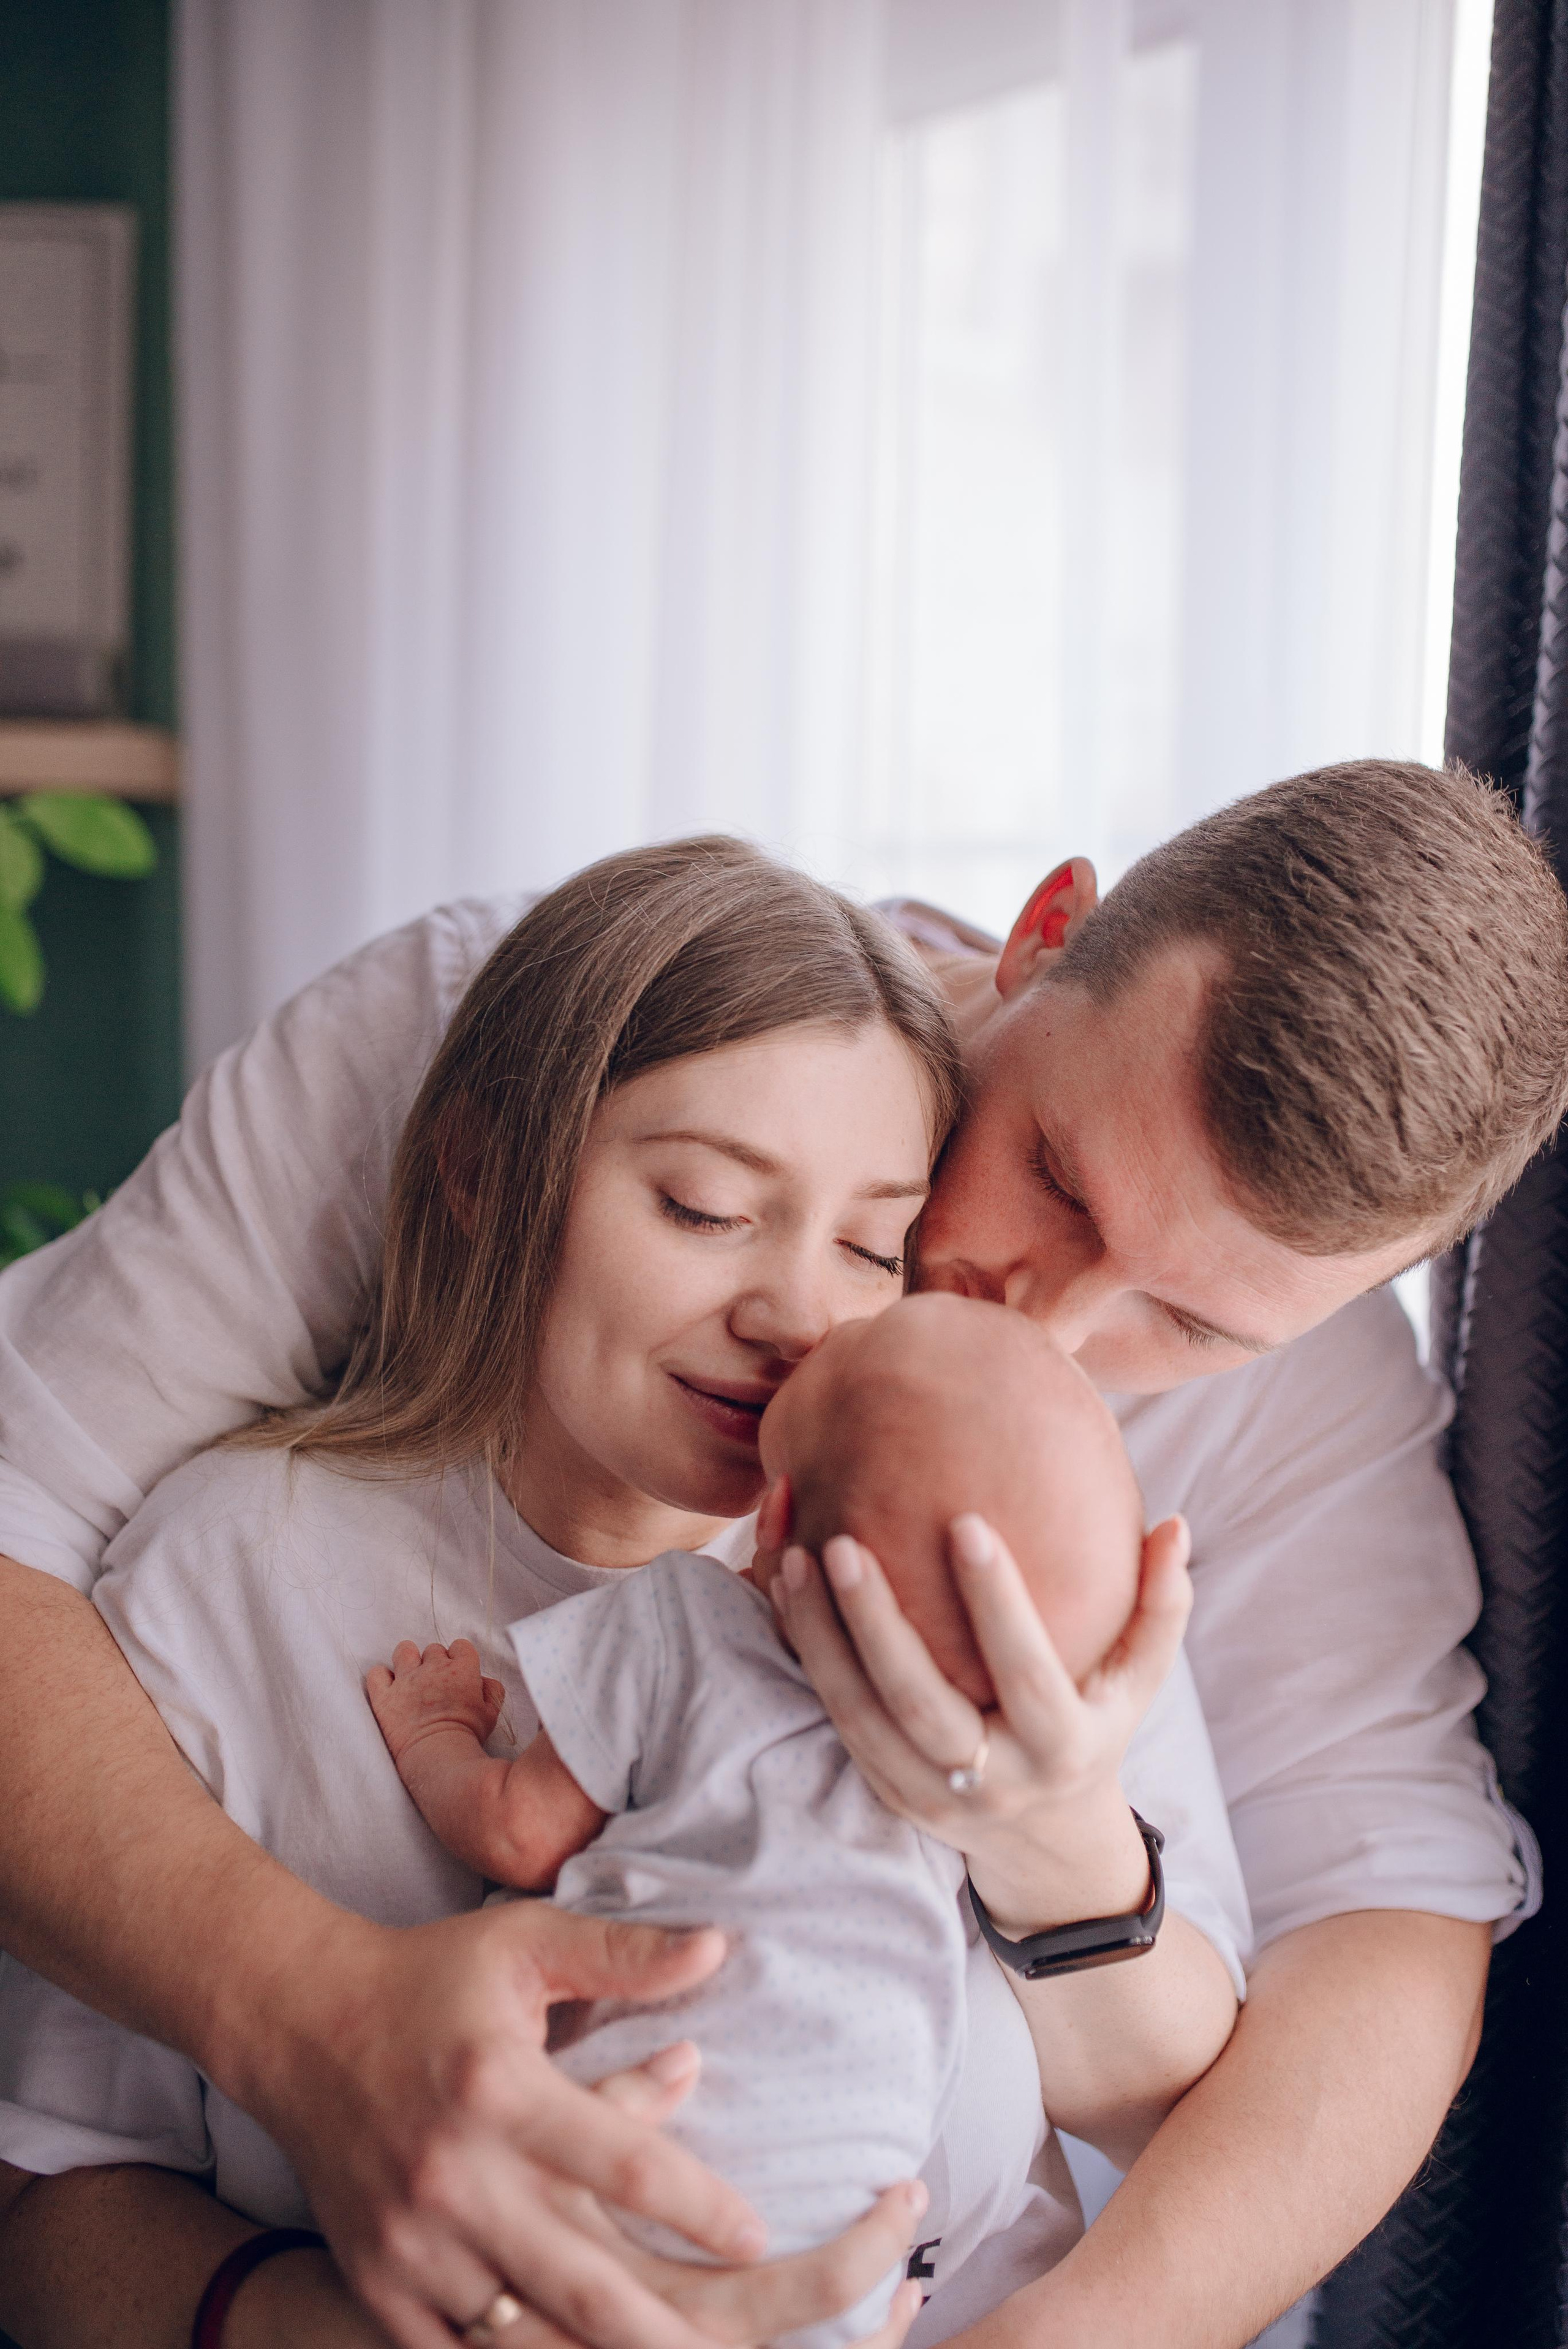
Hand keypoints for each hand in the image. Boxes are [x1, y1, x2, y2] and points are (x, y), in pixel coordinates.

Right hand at [244, 1896, 922, 2348]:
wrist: (298, 2022)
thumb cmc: (429, 1976)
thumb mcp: (525, 1942)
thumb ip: (623, 1954)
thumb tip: (718, 1947)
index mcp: (500, 2090)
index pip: (623, 2163)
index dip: (699, 2205)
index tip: (755, 2233)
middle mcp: (455, 2175)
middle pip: (581, 2282)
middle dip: (666, 2330)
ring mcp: (411, 2242)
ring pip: (522, 2337)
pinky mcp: (378, 2281)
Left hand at [368, 1639, 505, 1766]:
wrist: (438, 1754)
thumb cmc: (467, 1735)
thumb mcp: (491, 1713)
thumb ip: (491, 1690)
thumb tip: (483, 1680)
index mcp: (462, 1669)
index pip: (461, 1646)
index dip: (460, 1658)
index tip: (458, 1673)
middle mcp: (433, 1668)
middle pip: (433, 1649)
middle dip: (436, 1663)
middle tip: (437, 1684)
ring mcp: (406, 1680)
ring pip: (404, 1651)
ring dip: (408, 1659)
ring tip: (410, 1676)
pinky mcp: (385, 1696)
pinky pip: (376, 1674)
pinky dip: (381, 1677)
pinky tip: (388, 1687)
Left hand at [768, 1511, 1192, 1926]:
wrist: (1045, 1843)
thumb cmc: (1094, 1729)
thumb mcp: (1138, 1683)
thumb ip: (1159, 1608)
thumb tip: (1175, 1526)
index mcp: (1061, 1748)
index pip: (1026, 1671)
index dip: (998, 1602)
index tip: (966, 1520)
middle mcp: (991, 1781)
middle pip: (920, 1703)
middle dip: (878, 1622)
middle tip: (843, 1540)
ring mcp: (927, 1793)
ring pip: (859, 1716)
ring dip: (819, 1637)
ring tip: (792, 1556)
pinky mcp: (881, 1789)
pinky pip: (832, 1718)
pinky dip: (805, 1655)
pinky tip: (781, 1589)